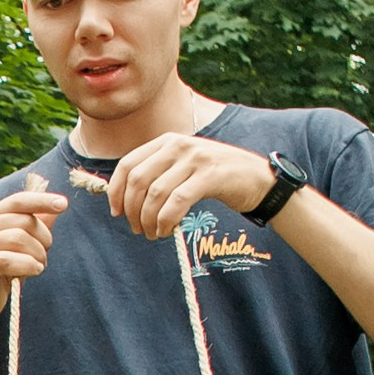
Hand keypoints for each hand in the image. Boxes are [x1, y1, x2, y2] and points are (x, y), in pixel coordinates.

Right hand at [0, 172, 68, 324]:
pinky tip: (35, 270)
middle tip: (45, 255)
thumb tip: (57, 206)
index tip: (63, 204)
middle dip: (44, 239)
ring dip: (38, 254)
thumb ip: (38, 225)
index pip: (20, 200)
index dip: (42, 201)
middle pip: (25, 222)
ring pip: (19, 239)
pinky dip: (27, 265)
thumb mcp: (24, 246)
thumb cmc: (4, 270)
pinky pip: (8, 259)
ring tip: (39, 266)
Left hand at [104, 133, 275, 241]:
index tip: (116, 213)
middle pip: (138, 180)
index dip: (116, 191)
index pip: (128, 164)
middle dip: (132, 210)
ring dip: (149, 220)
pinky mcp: (210, 176)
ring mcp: (195, 158)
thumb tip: (123, 197)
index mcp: (167, 141)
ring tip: (153, 234)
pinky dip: (166, 221)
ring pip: (155, 194)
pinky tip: (167, 231)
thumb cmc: (215, 177)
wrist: (257, 178)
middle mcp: (178, 145)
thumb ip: (157, 174)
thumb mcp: (183, 167)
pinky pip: (176, 202)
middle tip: (137, 229)